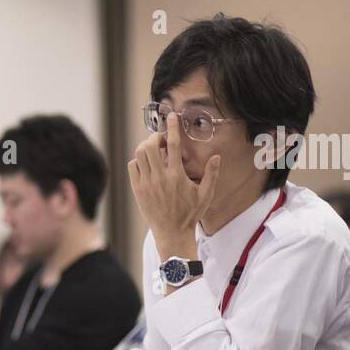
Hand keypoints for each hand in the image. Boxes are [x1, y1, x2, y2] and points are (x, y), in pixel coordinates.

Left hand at [128, 112, 219, 253]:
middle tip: (161, 139)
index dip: (171, 127)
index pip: (172, 144)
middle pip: (150, 146)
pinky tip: (147, 163)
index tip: (171, 116)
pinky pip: (132, 167)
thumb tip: (217, 156)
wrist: (172, 233)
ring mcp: (146, 184)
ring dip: (145, 147)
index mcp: (177, 176)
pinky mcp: (138, 190)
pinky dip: (138, 160)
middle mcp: (159, 177)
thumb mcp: (206, 195)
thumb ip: (212, 174)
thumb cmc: (190, 214)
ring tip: (154, 150)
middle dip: (155, 137)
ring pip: (139, 155)